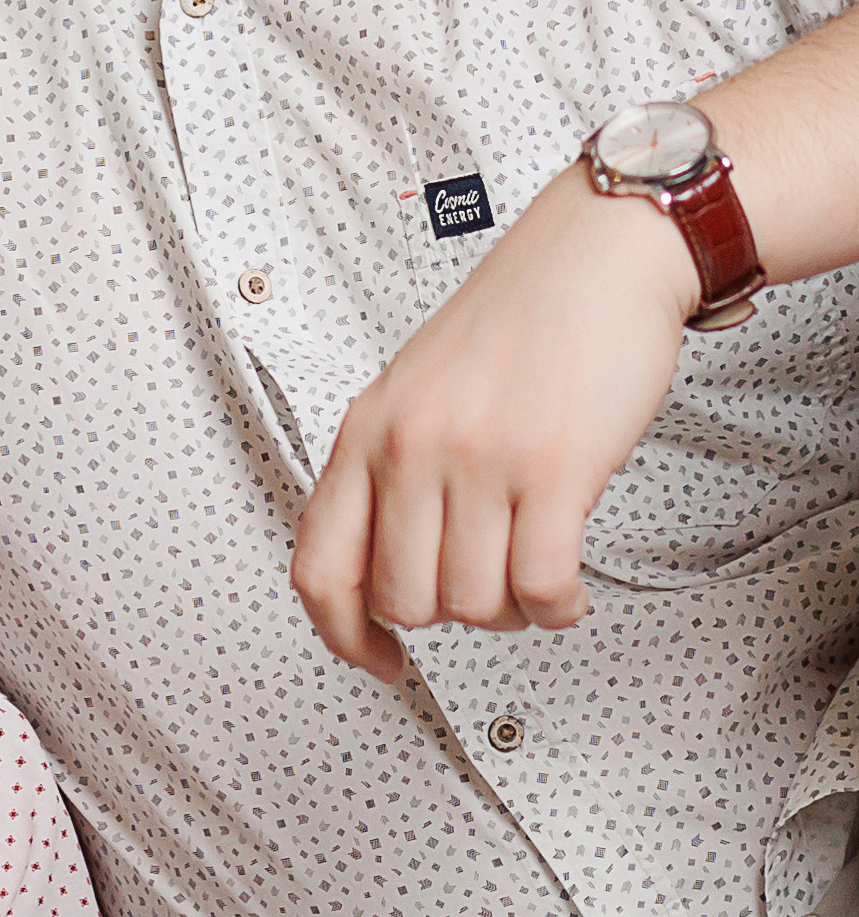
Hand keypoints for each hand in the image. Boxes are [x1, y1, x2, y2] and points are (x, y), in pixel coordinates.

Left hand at [292, 163, 696, 680]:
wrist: (597, 257)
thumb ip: (388, 470)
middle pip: (404, 601)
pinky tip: (569, 590)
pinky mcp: (553, 469)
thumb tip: (383, 571)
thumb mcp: (415, 390)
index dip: (344, 636)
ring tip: (536, 572)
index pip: (319, 569)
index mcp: (364, 432)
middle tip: (490, 585)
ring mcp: (478, 460)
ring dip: (513, 612)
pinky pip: (540, 588)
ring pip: (474, 606)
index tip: (378, 660)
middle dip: (452, 613)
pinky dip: (558, 608)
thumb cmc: (518, 323)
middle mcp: (410, 448)